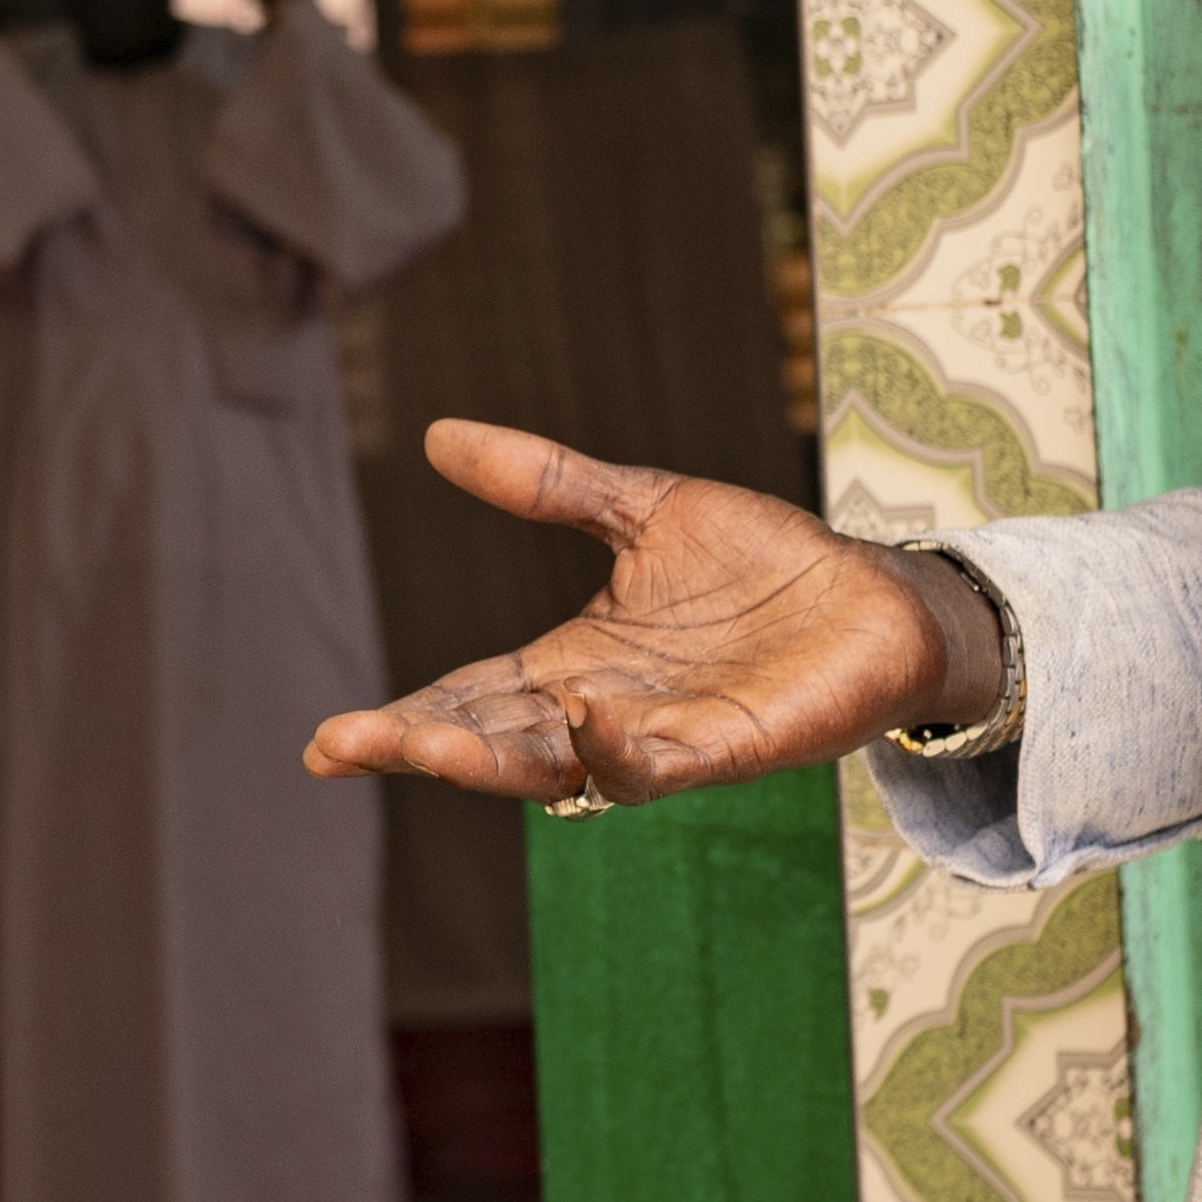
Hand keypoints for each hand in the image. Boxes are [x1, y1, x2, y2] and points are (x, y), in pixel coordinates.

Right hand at [300, 418, 1002, 804]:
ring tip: (434, 741)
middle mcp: (603, 712)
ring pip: (563, 767)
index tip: (327, 744)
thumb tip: (437, 434)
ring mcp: (663, 736)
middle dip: (425, 746)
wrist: (874, 596)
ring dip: (499, 759)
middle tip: (354, 744)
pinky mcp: (729, 747)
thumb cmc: (760, 565)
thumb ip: (546, 483)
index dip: (401, 721)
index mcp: (570, 665)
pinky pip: (663, 763)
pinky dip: (620, 747)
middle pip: (496, 743)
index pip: (469, 698)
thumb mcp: (638, 508)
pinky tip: (586, 718)